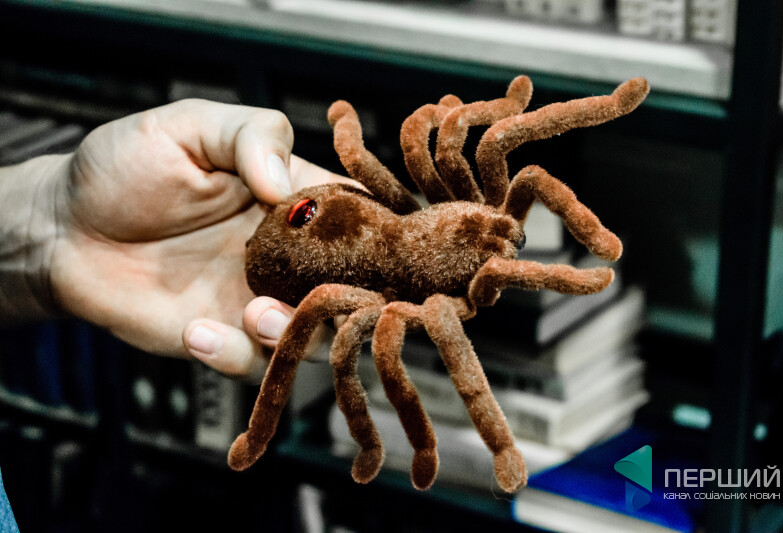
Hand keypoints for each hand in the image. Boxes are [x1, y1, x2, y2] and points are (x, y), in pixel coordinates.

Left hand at [48, 99, 352, 379]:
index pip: (362, 216)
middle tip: (319, 292)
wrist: (62, 229)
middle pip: (352, 286)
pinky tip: (195, 332)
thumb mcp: (188, 126)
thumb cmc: (124, 168)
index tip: (383, 247)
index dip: (382, 234)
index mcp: (295, 198)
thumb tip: (284, 184)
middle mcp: (288, 254)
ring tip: (255, 313)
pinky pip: (251, 361)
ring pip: (313, 334)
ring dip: (295, 332)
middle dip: (349, 298)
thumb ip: (248, 135)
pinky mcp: (223, 337)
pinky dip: (234, 355)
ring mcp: (257, 298)